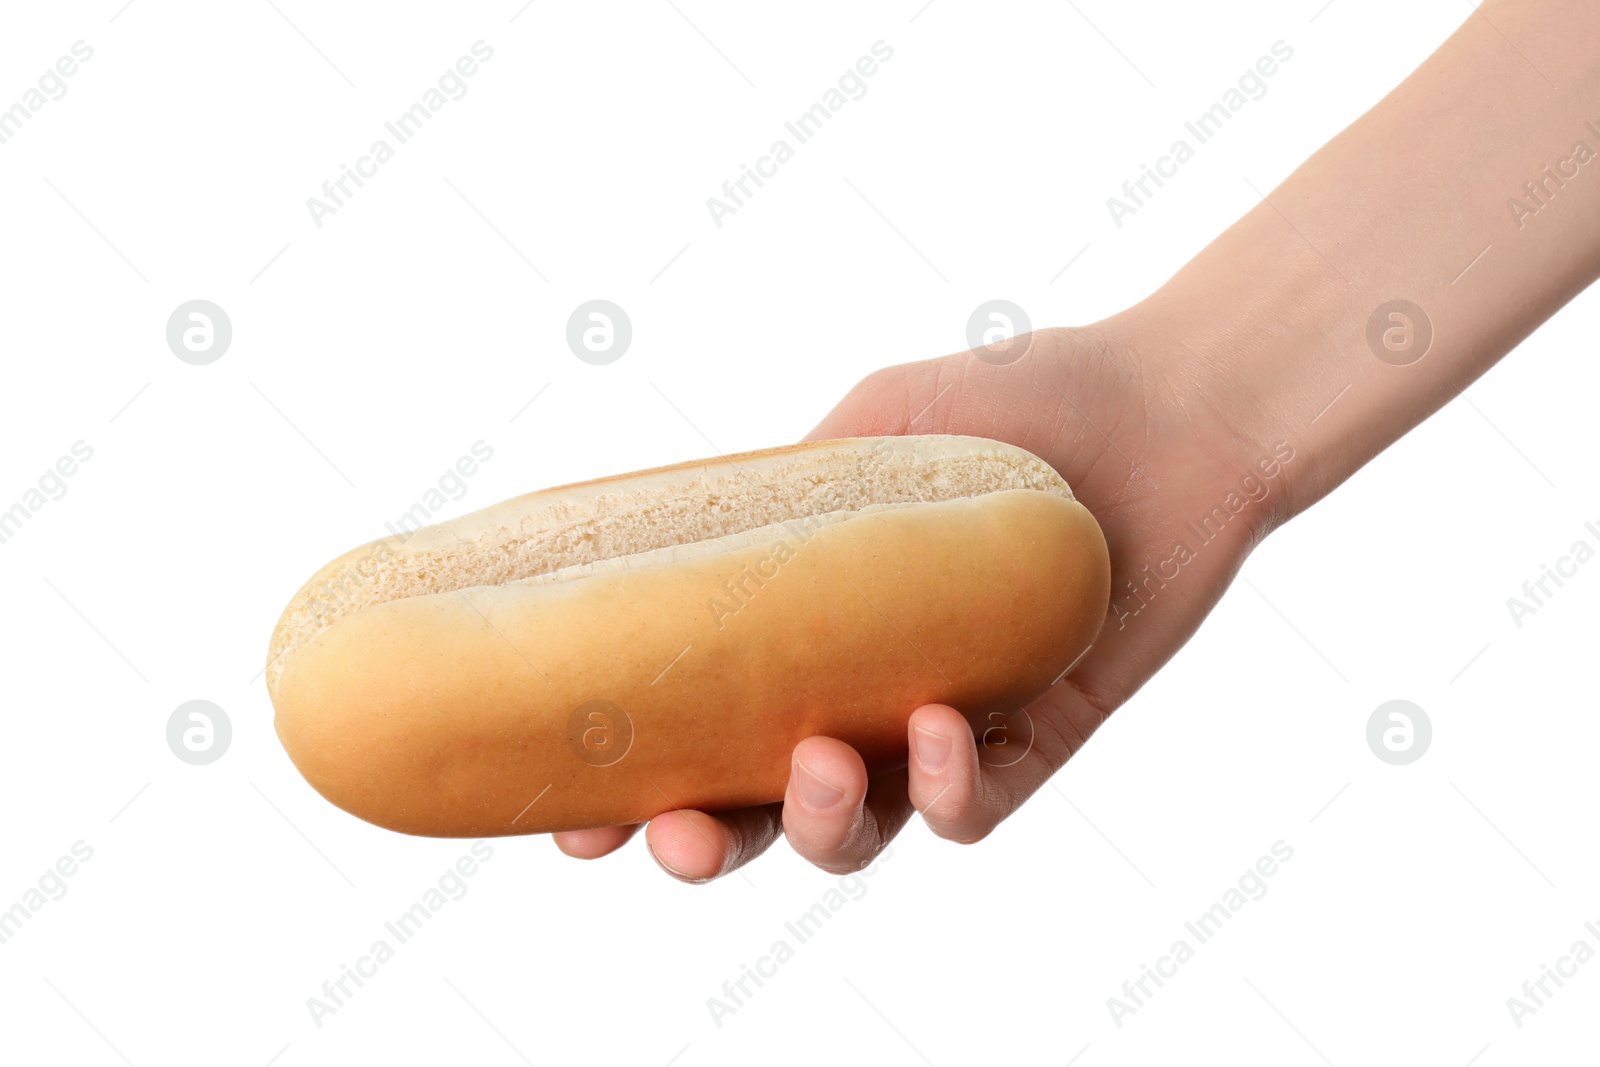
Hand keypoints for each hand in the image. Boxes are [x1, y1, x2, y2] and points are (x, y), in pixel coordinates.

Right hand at [553, 321, 1292, 879]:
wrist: (1168, 405)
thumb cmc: (1019, 394)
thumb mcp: (874, 420)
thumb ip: (785, 488)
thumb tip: (686, 545)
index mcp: (804, 627)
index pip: (697, 722)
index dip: (629, 784)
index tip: (570, 818)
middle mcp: (861, 689)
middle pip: (762, 809)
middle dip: (703, 842)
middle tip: (675, 835)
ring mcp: (946, 724)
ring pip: (861, 832)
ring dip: (820, 827)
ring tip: (820, 767)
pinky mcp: (1037, 741)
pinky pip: (976, 808)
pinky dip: (949, 789)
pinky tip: (941, 724)